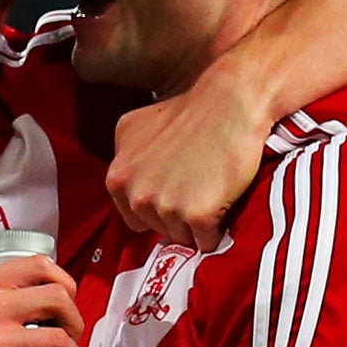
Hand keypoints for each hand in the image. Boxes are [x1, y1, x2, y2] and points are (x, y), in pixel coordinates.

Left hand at [106, 62, 271, 251]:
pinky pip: (205, 242)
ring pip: (181, 237)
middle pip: (157, 228)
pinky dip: (216, 231)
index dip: (157, 208)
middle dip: (176, 216)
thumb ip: (127, 162)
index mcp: (117, 177)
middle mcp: (135, 194)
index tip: (176, 193)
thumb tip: (131, 190)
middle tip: (197, 187)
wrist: (229, 104)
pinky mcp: (196, 215)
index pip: (134, 217)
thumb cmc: (189, 112)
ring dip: (197, 224)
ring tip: (211, 192)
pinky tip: (223, 204)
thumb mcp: (135, 128)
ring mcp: (164, 206)